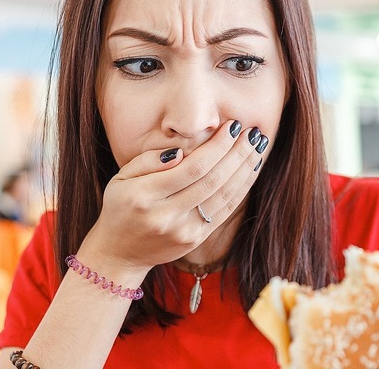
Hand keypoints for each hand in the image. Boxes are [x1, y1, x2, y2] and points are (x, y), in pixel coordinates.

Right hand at [79, 120, 264, 272]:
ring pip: (223, 197)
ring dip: (244, 169)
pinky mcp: (195, 241)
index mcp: (144, 196)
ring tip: (258, 146)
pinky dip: (241, 189)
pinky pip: (224, 211)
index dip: (216, 147)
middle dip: (237, 154)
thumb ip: (149, 160)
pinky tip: (250, 169)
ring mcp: (183, 231)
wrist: (120, 252)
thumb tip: (182, 152)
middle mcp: (165, 216)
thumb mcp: (121, 178)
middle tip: (253, 133)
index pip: (191, 168)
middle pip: (212, 181)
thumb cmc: (120, 207)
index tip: (232, 127)